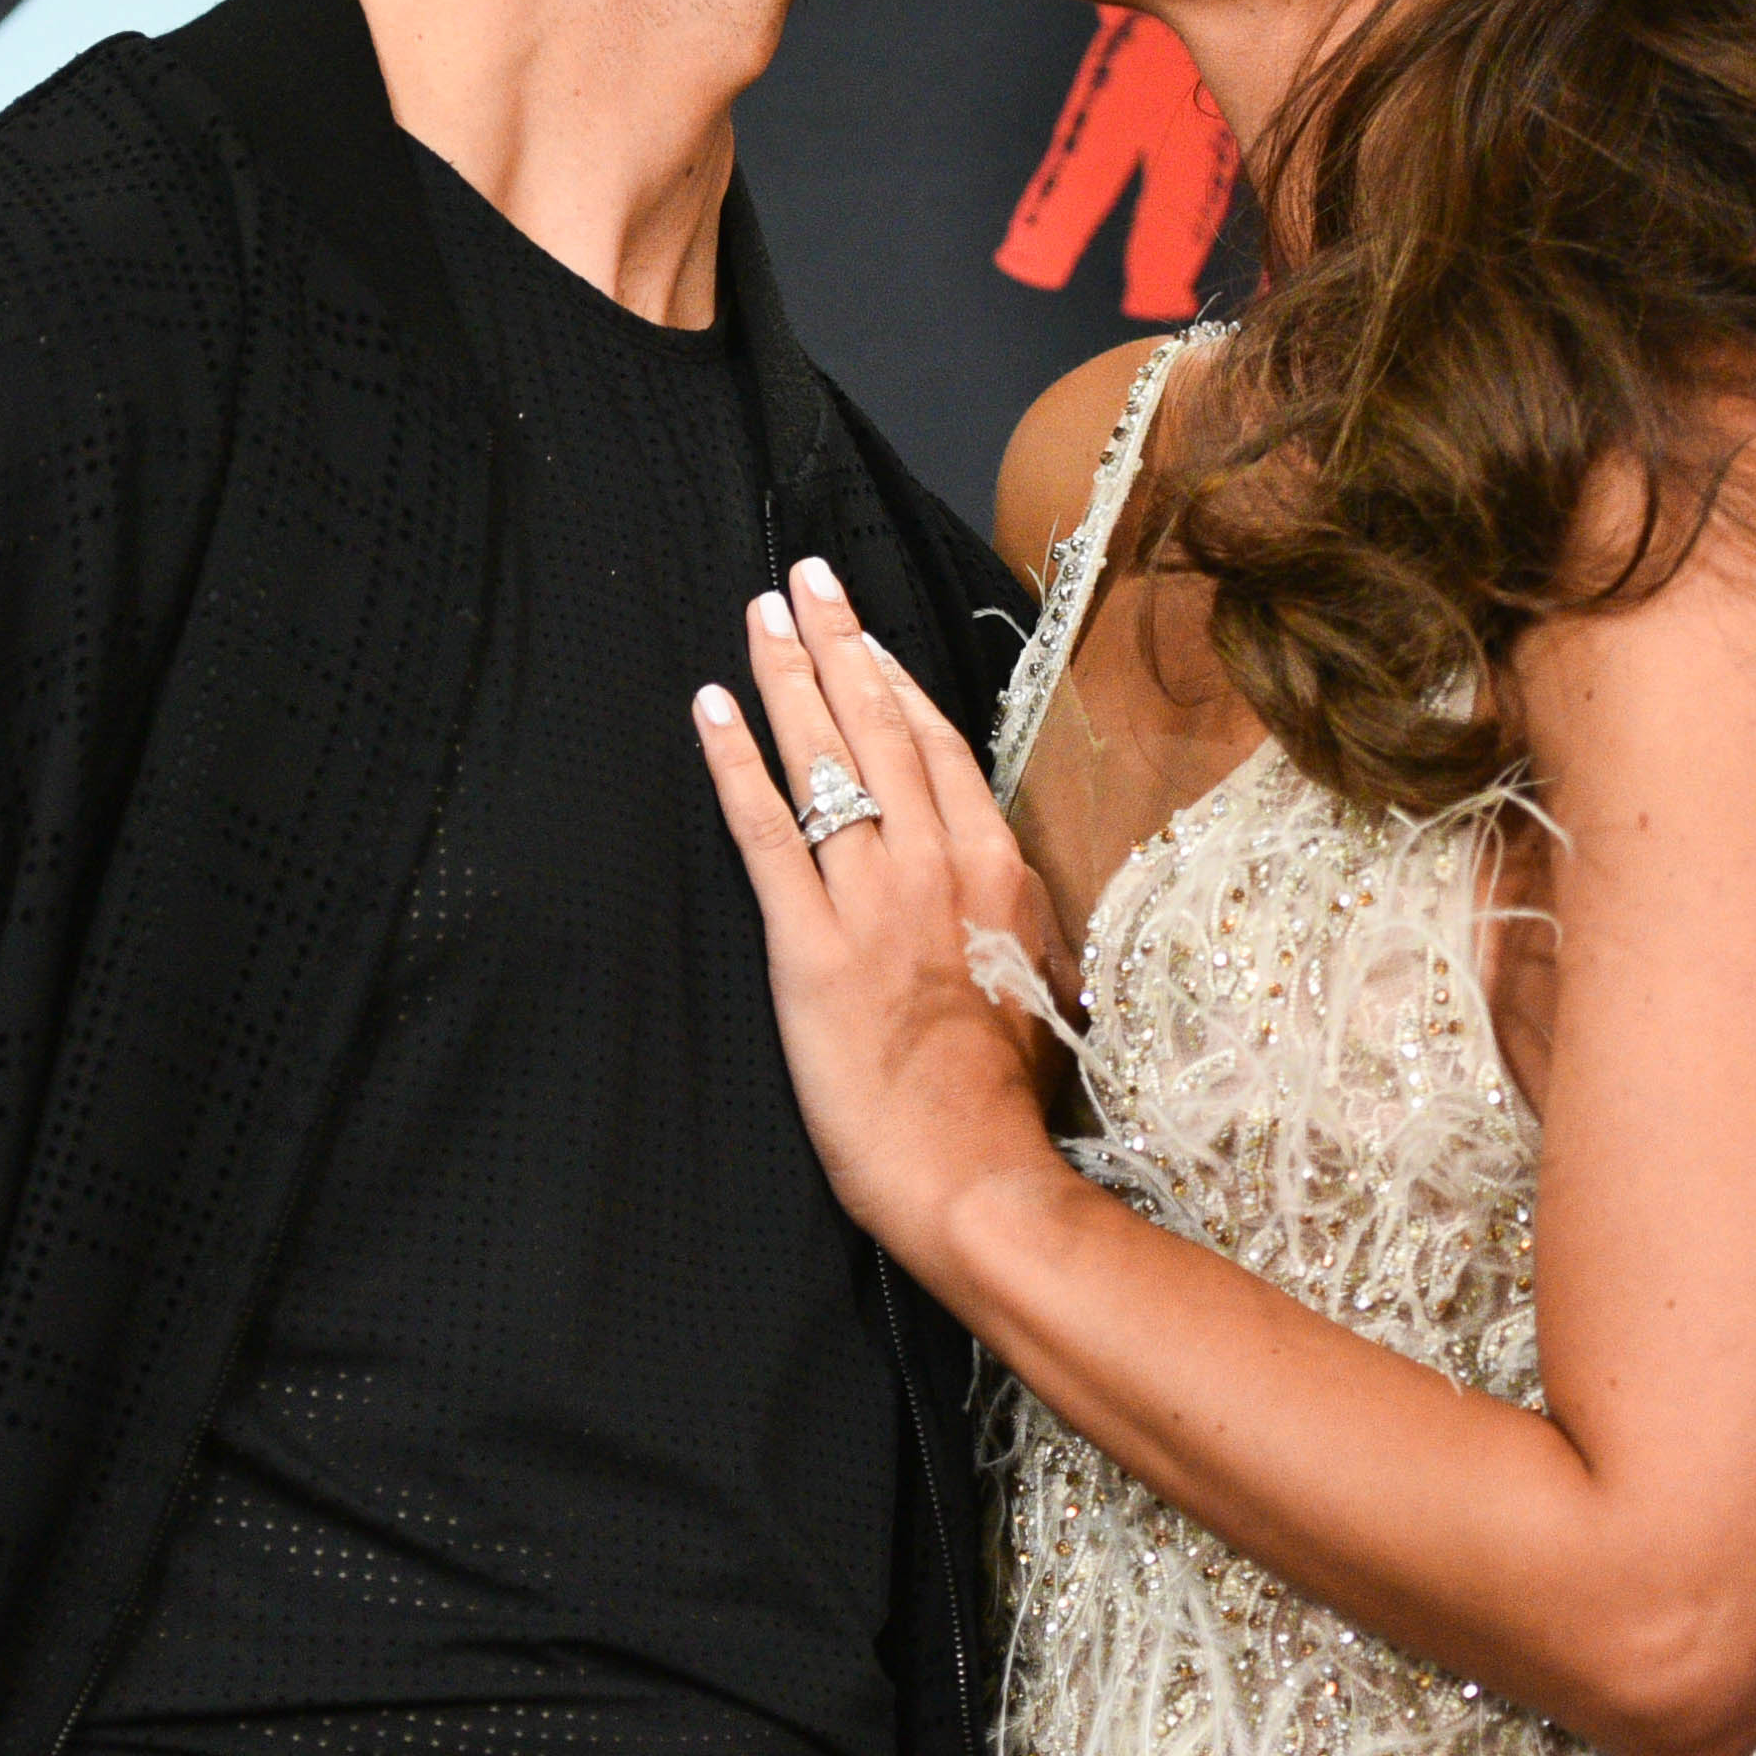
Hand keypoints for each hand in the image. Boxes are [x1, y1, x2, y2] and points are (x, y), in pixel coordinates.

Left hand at [694, 555, 1081, 1282]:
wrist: (979, 1176)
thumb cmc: (1013, 1108)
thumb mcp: (1044, 997)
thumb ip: (1021, 937)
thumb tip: (1016, 916)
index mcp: (999, 876)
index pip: (943, 751)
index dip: (896, 683)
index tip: (866, 634)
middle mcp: (937, 867)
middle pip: (881, 730)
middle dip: (839, 645)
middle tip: (804, 579)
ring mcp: (872, 900)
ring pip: (827, 761)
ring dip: (788, 678)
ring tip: (760, 615)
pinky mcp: (808, 945)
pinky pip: (766, 832)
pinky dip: (736, 764)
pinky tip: (710, 708)